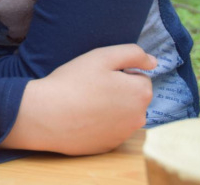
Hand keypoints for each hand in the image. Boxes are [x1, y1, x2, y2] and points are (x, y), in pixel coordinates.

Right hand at [2, 44, 154, 155]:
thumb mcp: (101, 56)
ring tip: (83, 102)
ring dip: (110, 108)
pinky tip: (81, 118)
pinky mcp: (108, 146)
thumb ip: (132, 54)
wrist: (45, 115)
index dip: (119, 73)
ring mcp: (123, 134)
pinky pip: (109, 130)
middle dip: (118, 91)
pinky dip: (100, 123)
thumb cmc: (73, 82)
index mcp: (141, 93)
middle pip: (133, 98)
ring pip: (122, 114)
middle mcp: (139, 117)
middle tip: (90, 87)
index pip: (140, 78)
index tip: (99, 74)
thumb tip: (154, 62)